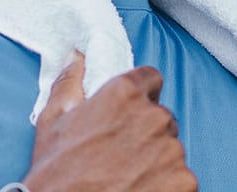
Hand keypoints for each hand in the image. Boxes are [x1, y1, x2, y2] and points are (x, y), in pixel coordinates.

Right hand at [22, 53, 196, 191]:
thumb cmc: (57, 174)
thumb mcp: (52, 122)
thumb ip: (70, 83)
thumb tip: (77, 58)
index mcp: (123, 94)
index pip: (150, 79)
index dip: (139, 96)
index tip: (129, 114)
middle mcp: (153, 116)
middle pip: (161, 117)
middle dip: (146, 132)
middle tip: (121, 154)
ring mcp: (172, 150)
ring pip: (171, 148)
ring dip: (156, 160)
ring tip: (128, 177)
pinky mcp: (184, 181)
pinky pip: (181, 177)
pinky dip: (167, 186)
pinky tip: (141, 191)